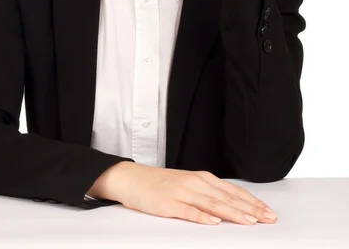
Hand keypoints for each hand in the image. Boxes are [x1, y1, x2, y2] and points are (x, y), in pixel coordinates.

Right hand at [92, 162, 277, 225]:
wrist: (132, 178)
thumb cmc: (161, 183)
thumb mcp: (188, 184)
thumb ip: (208, 193)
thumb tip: (233, 205)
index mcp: (202, 178)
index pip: (233, 191)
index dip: (252, 201)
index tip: (268, 211)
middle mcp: (195, 183)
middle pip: (227, 197)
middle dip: (250, 209)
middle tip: (268, 218)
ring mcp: (181, 193)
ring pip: (212, 204)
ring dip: (232, 212)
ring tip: (249, 221)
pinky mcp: (168, 204)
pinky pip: (187, 211)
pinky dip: (201, 217)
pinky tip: (213, 222)